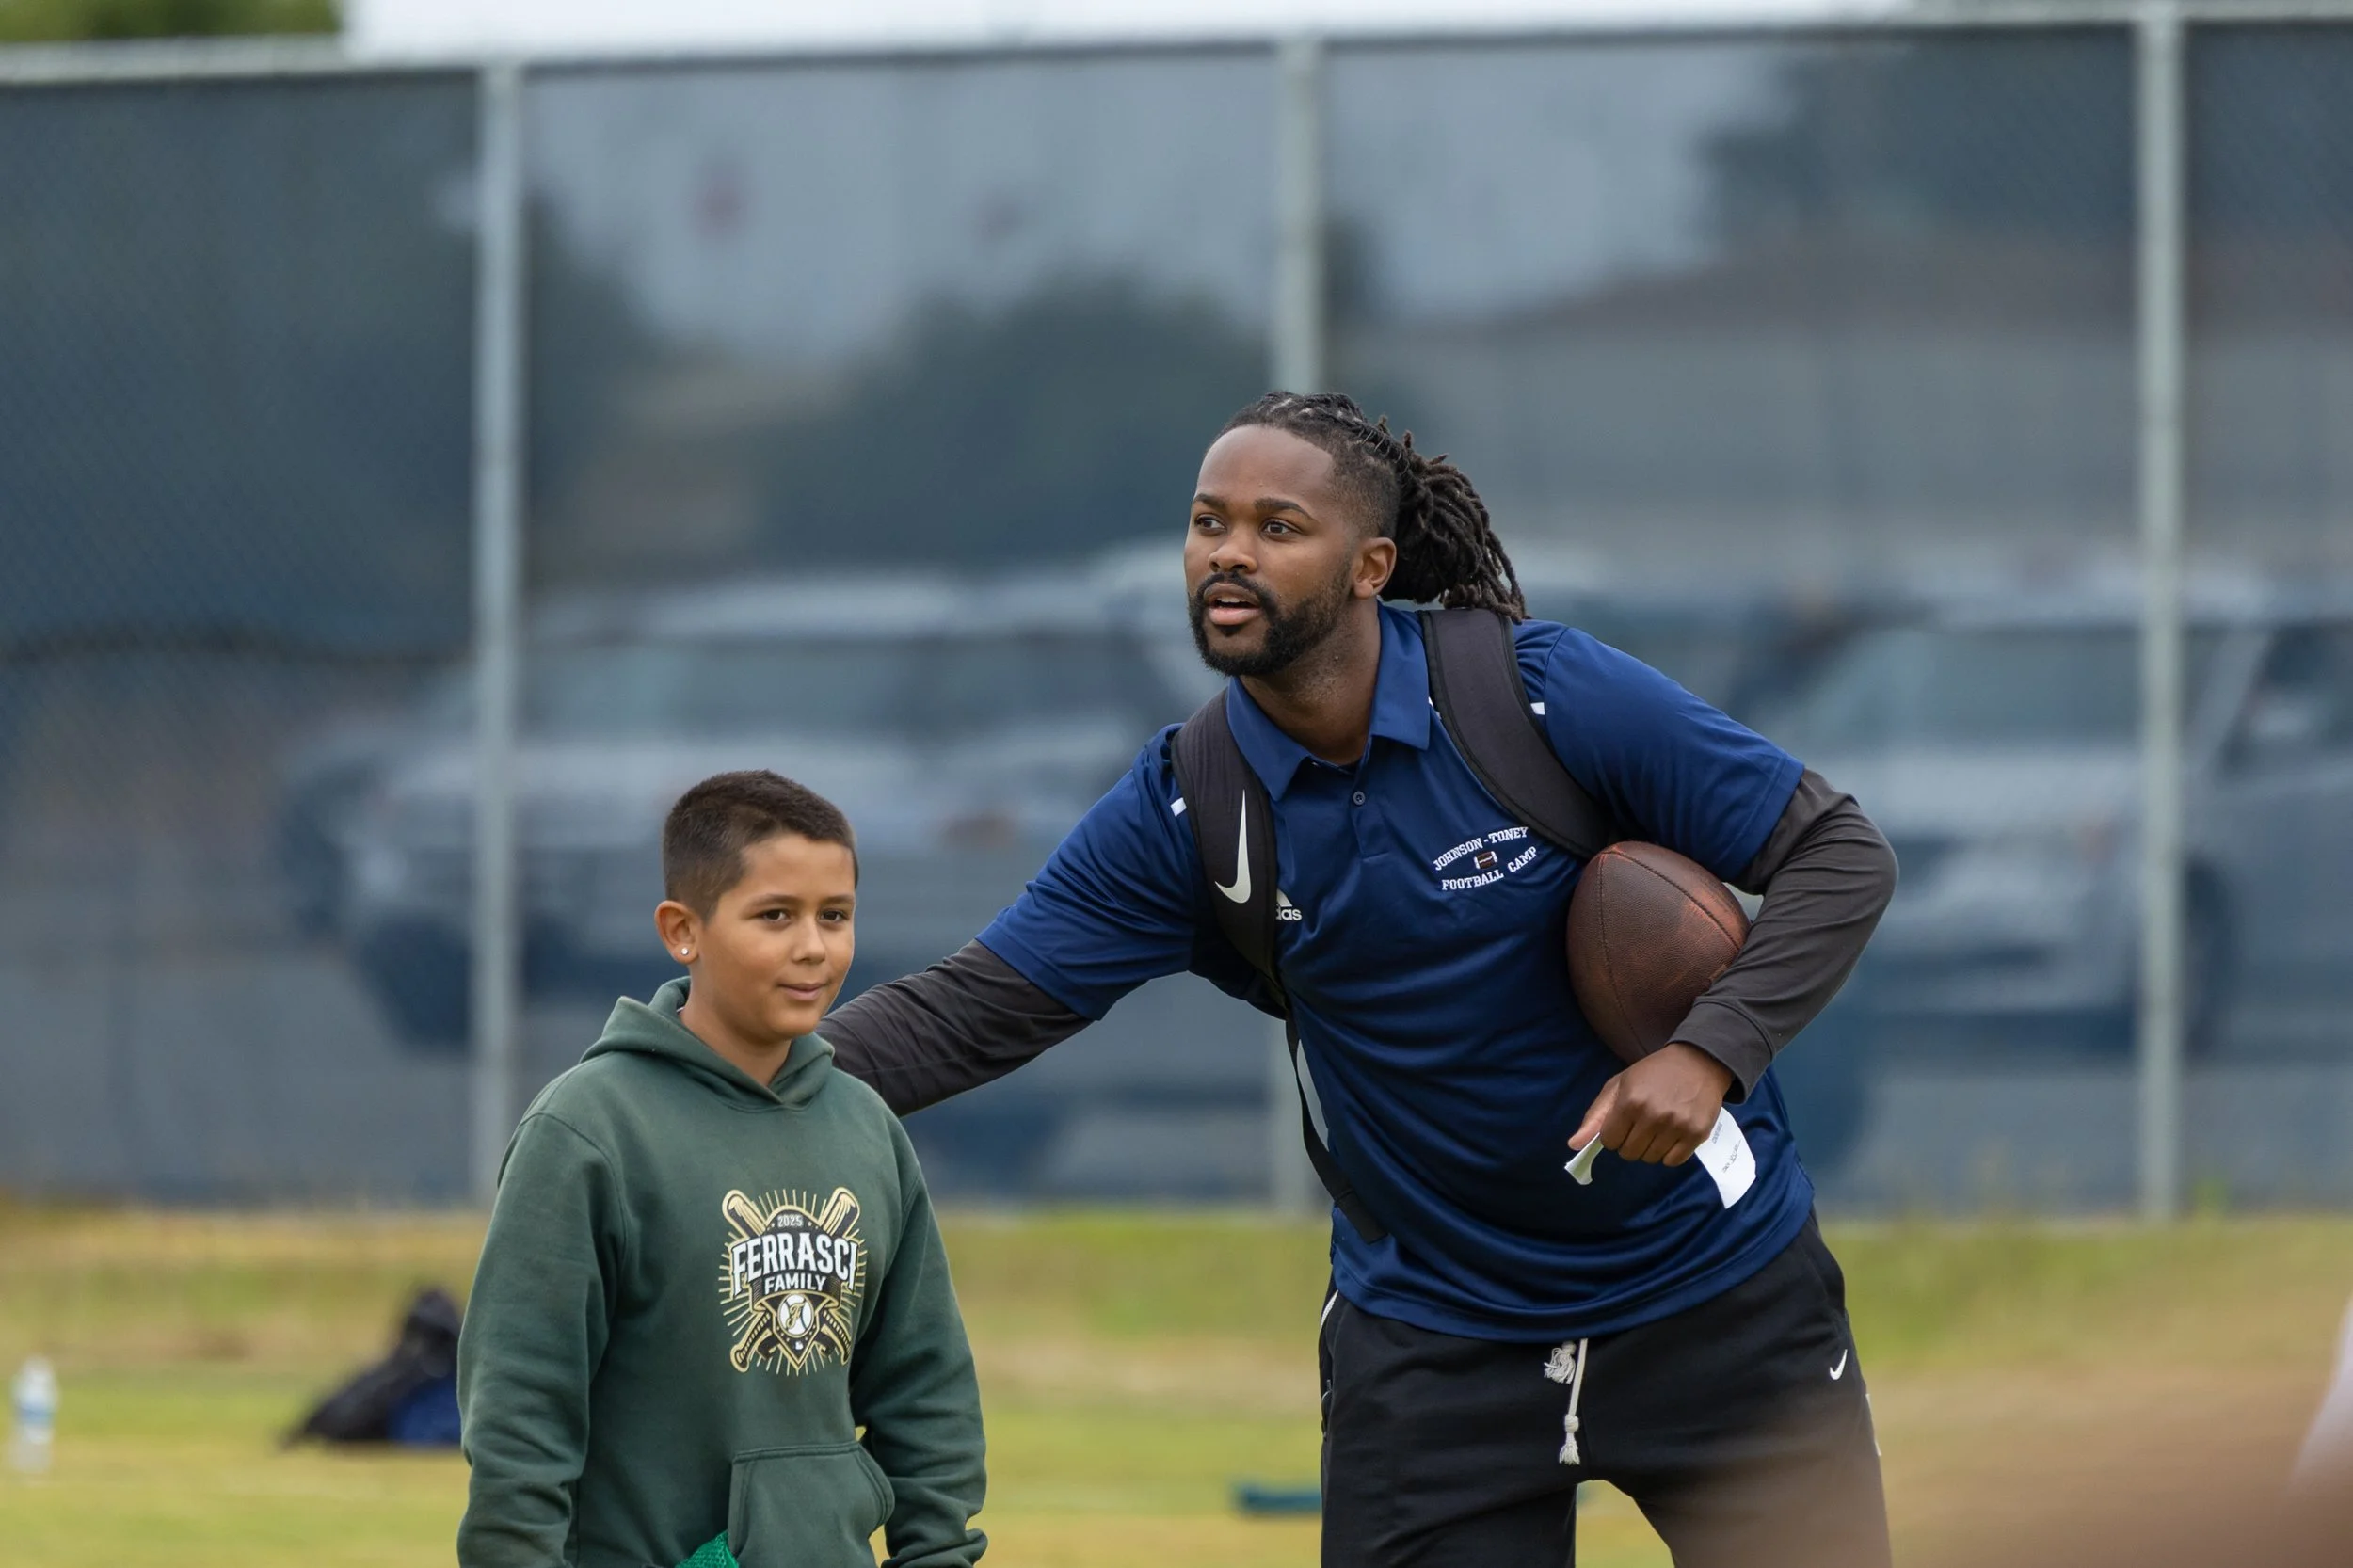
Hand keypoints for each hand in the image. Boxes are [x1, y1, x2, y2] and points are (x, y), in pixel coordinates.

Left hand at [1568, 1043, 1733, 1167]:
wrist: (1697, 1061)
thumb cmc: (1653, 1073)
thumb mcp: (1619, 1085)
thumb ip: (1595, 1116)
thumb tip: (1573, 1145)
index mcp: (1630, 1102)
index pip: (1609, 1141)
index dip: (1613, 1134)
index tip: (1622, 1124)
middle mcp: (1653, 1116)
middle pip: (1629, 1153)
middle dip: (1630, 1142)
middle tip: (1641, 1124)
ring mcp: (1677, 1126)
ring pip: (1650, 1159)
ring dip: (1650, 1148)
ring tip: (1658, 1127)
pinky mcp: (1697, 1134)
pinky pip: (1673, 1162)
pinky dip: (1669, 1154)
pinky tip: (1672, 1135)